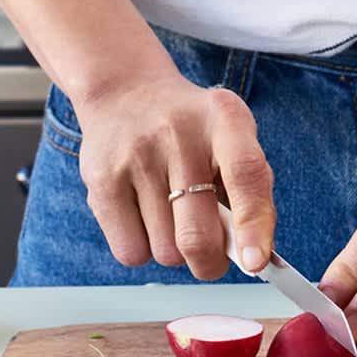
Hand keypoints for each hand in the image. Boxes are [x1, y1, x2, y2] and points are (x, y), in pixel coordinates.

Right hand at [75, 76, 275, 278]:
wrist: (128, 94)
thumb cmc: (196, 133)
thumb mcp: (235, 141)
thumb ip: (252, 192)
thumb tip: (253, 257)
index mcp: (226, 122)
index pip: (245, 176)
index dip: (253, 225)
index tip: (255, 262)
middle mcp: (178, 136)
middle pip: (196, 234)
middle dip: (211, 263)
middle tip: (214, 257)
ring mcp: (135, 158)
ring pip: (165, 252)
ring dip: (177, 251)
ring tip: (175, 216)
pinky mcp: (100, 180)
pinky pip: (131, 253)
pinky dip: (146, 249)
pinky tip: (148, 218)